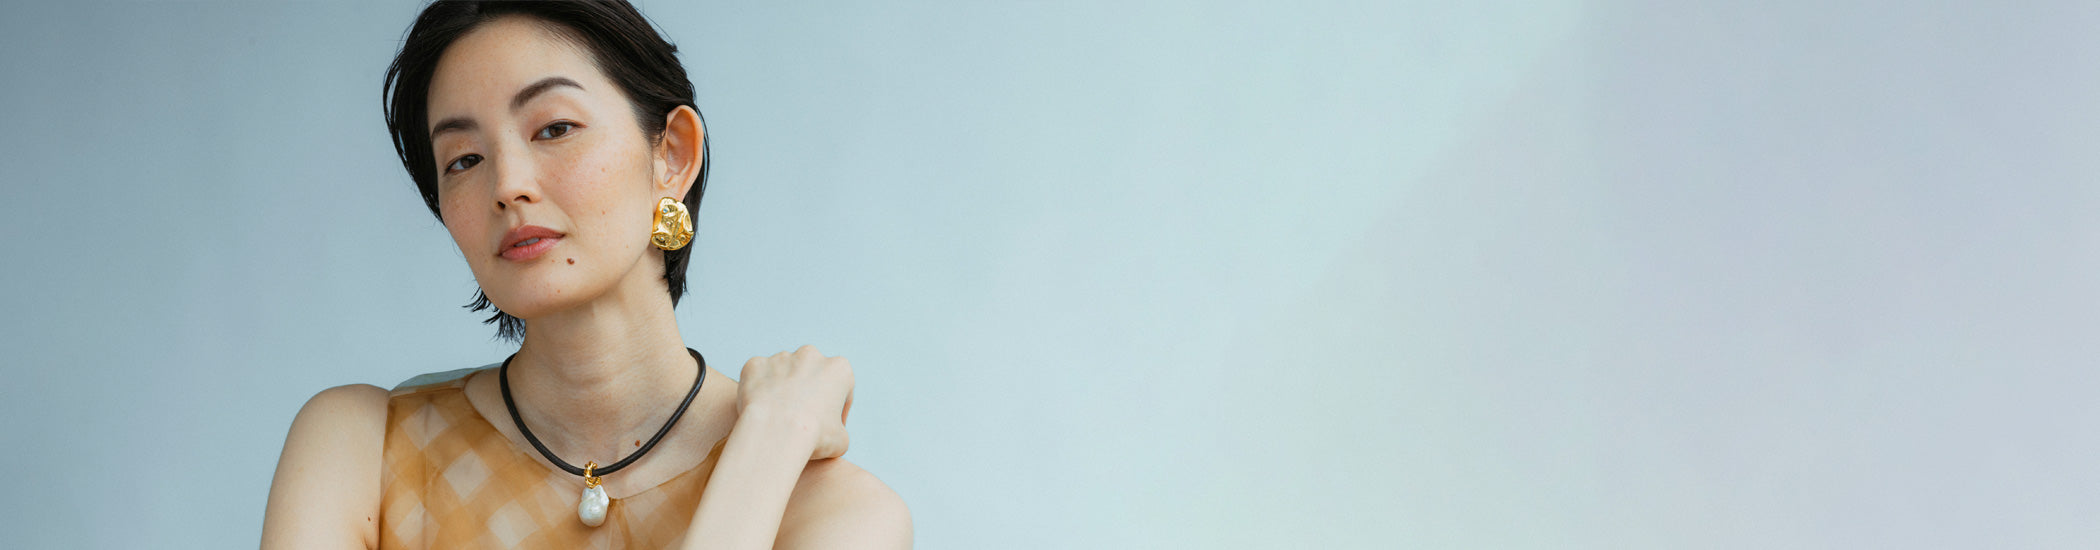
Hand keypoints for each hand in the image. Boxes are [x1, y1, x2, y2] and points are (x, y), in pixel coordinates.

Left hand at [737, 345, 853, 460]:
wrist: (776, 432)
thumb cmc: (814, 437)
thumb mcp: (841, 440)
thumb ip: (837, 428)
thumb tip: (829, 431)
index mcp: (838, 369)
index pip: (840, 388)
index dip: (835, 409)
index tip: (826, 426)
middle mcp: (811, 355)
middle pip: (810, 374)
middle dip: (806, 391)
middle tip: (800, 418)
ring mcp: (780, 358)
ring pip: (782, 373)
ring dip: (781, 389)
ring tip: (776, 417)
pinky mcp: (756, 365)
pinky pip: (757, 377)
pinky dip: (757, 390)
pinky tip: (759, 411)